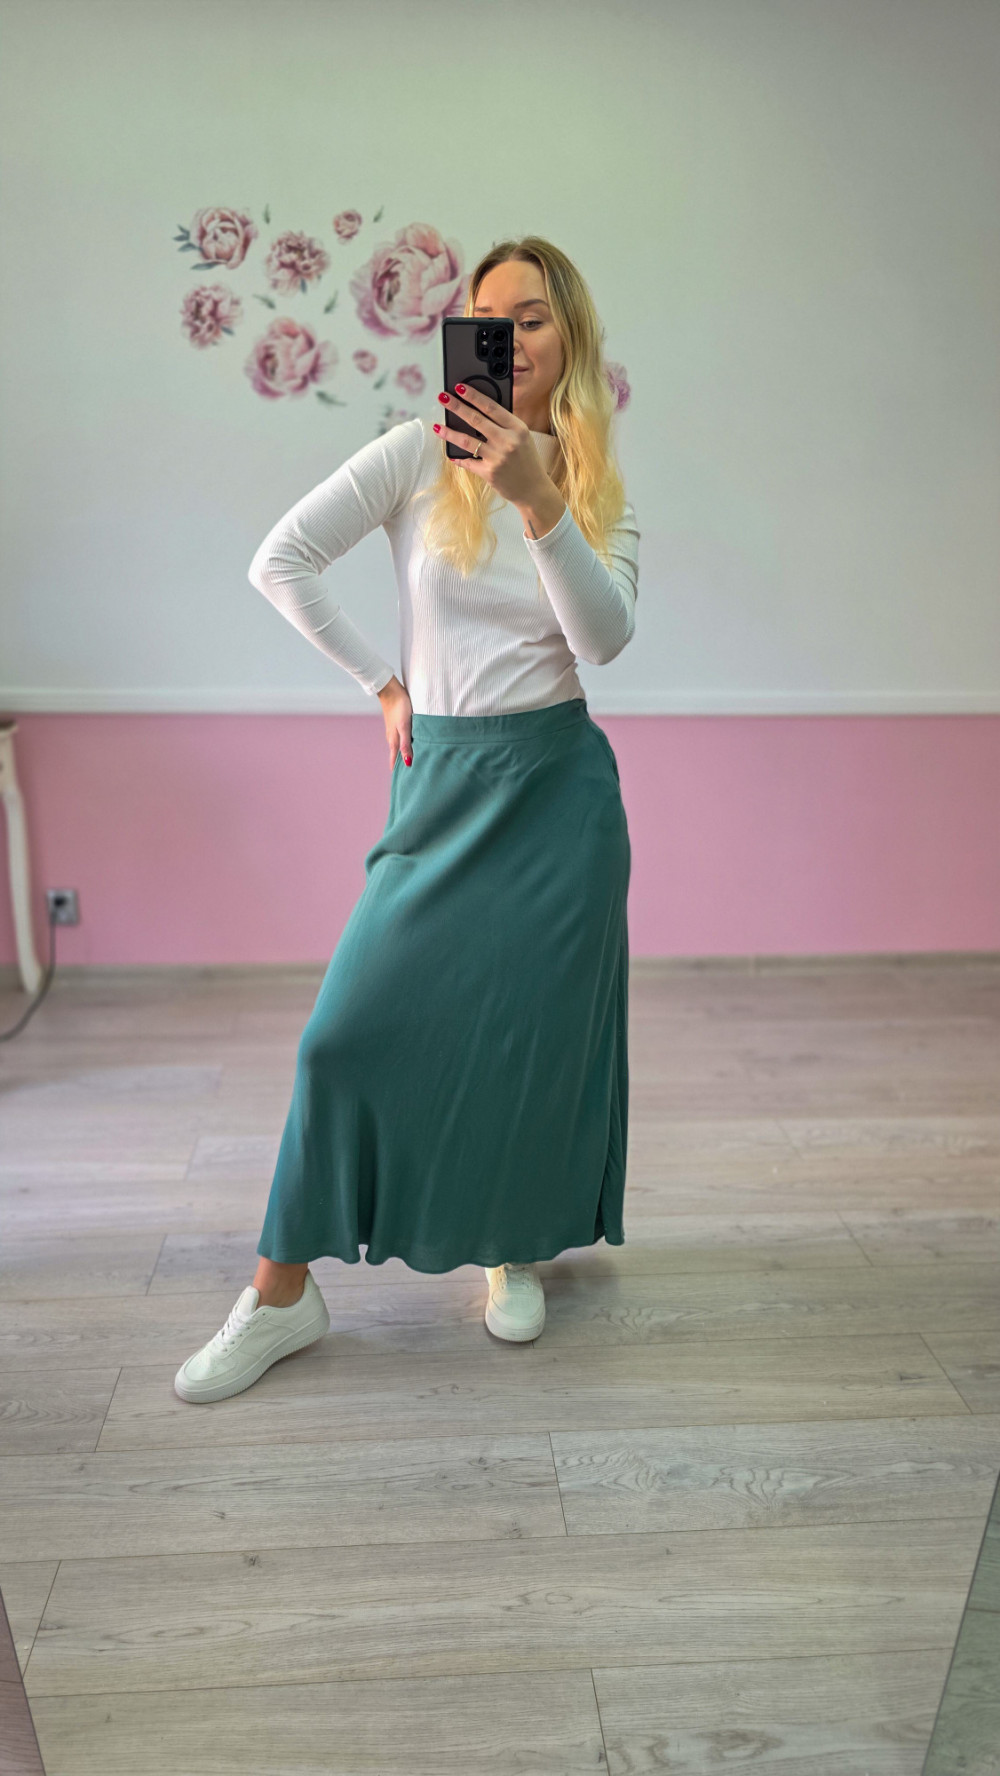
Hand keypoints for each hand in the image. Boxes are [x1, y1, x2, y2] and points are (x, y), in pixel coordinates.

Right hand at [377, 676, 412, 768]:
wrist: (390, 690)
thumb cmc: (400, 707)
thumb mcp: (405, 727)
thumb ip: (406, 744)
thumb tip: (408, 762)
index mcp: (394, 741)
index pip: (395, 761)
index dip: (398, 771)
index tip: (401, 783)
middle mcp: (392, 738)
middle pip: (396, 756)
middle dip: (401, 766)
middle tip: (407, 777)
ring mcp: (393, 731)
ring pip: (398, 748)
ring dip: (403, 756)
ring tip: (409, 764)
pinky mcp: (397, 724)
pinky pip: (400, 739)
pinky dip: (404, 746)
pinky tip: (409, 745)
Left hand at [435, 384, 551, 506]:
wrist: (534, 490)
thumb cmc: (527, 461)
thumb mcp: (523, 438)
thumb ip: (505, 425)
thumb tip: (480, 411)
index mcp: (517, 428)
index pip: (492, 407)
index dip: (474, 396)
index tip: (459, 387)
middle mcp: (507, 441)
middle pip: (476, 420)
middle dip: (456, 407)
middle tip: (443, 398)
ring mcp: (497, 457)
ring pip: (467, 441)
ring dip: (449, 433)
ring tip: (437, 426)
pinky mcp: (489, 473)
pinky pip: (468, 462)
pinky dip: (458, 458)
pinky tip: (450, 454)